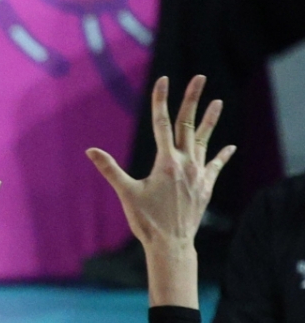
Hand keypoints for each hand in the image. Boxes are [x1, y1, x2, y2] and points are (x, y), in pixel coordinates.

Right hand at [87, 75, 233, 251]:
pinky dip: (222, 155)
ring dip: (211, 120)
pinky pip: (215, 166)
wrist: (171, 244)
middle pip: (188, 124)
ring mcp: (198, 174)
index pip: (162, 123)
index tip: (163, 80)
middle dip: (192, 99)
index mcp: (165, 162)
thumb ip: (110, 169)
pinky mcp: (205, 186)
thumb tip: (90, 151)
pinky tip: (230, 146)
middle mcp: (185, 163)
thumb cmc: (146, 221)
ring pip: (205, 140)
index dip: (161, 100)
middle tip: (200, 78)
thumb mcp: (126, 194)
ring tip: (218, 101)